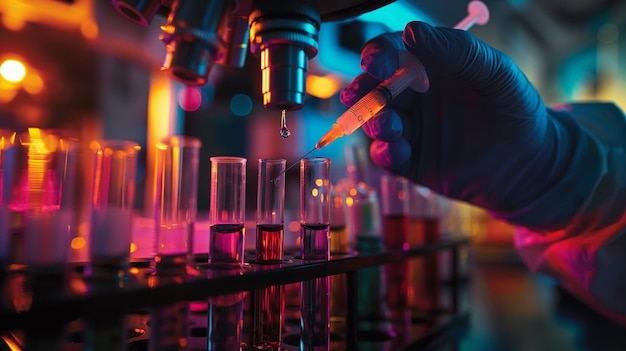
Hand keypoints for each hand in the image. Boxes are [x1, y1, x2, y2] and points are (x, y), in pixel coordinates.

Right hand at [340, 21, 597, 228]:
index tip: (376, 64)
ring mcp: (412, 130)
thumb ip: (457, 50)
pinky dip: (384, 152)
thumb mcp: (495, 73)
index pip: (392, 54)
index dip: (377, 55)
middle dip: (362, 91)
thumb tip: (410, 32)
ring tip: (389, 125)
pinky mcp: (412, 162)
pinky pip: (387, 156)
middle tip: (360, 96)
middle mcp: (414, 97)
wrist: (533, 164)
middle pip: (373, 89)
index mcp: (430, 67)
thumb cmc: (517, 110)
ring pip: (375, 122)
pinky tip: (397, 151)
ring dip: (373, 122)